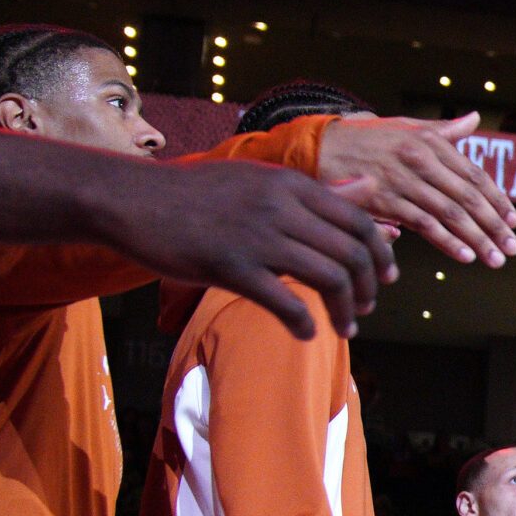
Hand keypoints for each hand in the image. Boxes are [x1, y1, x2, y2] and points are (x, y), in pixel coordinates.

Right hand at [99, 156, 392, 338]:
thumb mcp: (260, 181)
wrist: (130, 200)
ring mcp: (256, 236)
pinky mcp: (228, 266)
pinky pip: (284, 302)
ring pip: (329, 278)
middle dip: (368, 288)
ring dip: (345, 310)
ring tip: (344, 327)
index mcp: (291, 185)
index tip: (385, 278)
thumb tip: (368, 188)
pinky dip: (303, 324)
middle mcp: (281, 207)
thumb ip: (315, 191)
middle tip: (363, 308)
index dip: (380, 255)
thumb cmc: (197, 194)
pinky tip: (305, 334)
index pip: (359, 222)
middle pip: (352, 253)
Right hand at [316, 113, 515, 267]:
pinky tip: (465, 256)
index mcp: (430, 142)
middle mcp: (420, 159)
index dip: (498, 199)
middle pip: (468, 197)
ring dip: (477, 239)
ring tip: (496, 258)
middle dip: (495, 225)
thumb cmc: (366, 140)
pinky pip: (423, 224)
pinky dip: (447, 242)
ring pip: (451, 214)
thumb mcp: (405, 128)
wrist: (318, 147)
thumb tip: (474, 120)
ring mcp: (403, 180)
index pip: (474, 175)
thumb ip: (442, 131)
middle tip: (514, 247)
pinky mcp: (385, 200)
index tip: (514, 221)